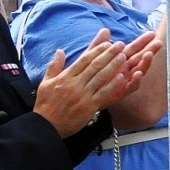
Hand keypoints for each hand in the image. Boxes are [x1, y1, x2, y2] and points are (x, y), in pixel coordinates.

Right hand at [33, 29, 160, 136]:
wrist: (46, 126)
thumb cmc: (45, 105)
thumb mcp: (45, 83)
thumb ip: (54, 66)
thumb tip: (60, 51)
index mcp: (65, 77)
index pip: (83, 60)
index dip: (97, 50)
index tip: (107, 43)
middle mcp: (75, 84)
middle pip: (94, 66)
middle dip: (108, 54)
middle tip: (120, 44)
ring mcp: (83, 95)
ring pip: (101, 77)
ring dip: (113, 65)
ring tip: (124, 56)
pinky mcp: (89, 106)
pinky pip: (103, 93)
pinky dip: (113, 85)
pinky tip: (122, 77)